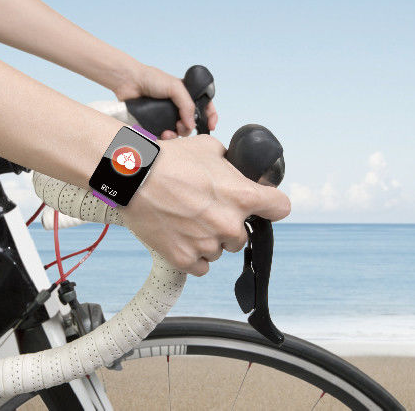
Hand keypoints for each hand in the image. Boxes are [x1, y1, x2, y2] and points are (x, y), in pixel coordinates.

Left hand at [112, 62, 217, 138]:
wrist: (129, 83)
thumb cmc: (151, 79)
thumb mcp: (175, 87)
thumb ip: (187, 105)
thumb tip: (192, 124)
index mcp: (186, 95)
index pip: (205, 107)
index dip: (211, 116)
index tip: (211, 126)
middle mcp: (178, 106)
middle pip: (192, 123)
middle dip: (189, 128)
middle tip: (181, 126)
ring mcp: (167, 115)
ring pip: (179, 132)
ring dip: (177, 134)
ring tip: (169, 132)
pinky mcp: (156, 122)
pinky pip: (165, 135)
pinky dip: (166, 137)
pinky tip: (163, 134)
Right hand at [121, 135, 290, 275]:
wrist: (134, 176)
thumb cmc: (170, 159)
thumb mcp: (210, 148)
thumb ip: (229, 163)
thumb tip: (234, 168)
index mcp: (242, 196)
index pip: (280, 208)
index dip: (271, 204)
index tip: (262, 205)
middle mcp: (229, 225)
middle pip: (242, 236)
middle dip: (228, 225)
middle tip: (205, 210)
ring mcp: (207, 245)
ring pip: (219, 251)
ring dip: (208, 241)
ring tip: (186, 221)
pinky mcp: (184, 259)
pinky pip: (200, 266)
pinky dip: (193, 256)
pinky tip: (181, 238)